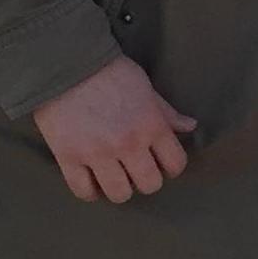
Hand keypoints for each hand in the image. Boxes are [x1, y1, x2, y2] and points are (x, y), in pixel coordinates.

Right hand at [31, 56, 197, 203]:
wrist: (67, 64)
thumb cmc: (110, 72)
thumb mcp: (146, 87)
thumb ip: (166, 112)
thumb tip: (190, 126)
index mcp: (152, 125)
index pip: (175, 164)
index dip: (171, 167)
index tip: (163, 163)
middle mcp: (128, 144)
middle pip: (149, 184)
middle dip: (147, 180)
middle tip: (137, 170)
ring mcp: (98, 154)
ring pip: (119, 194)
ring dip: (120, 189)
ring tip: (115, 177)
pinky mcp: (69, 158)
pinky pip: (83, 191)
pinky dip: (90, 191)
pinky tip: (92, 181)